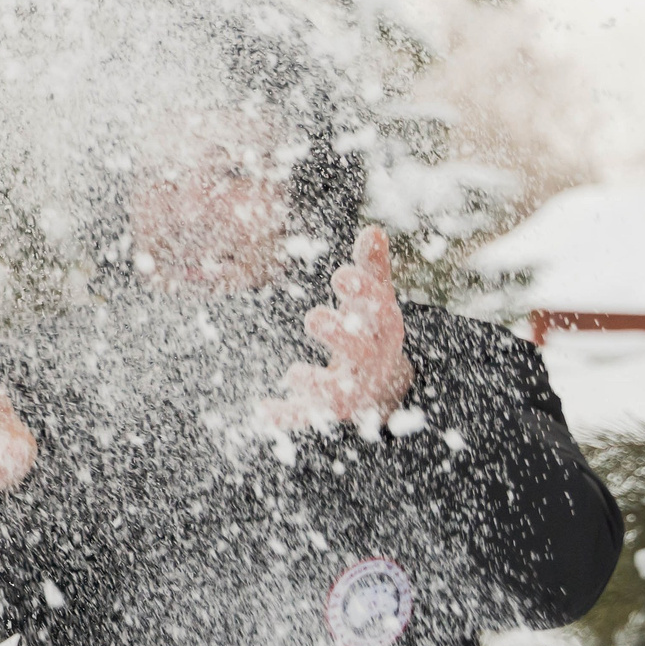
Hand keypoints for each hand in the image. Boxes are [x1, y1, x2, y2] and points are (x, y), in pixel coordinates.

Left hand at [256, 227, 414, 432]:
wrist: (381, 387)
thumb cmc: (369, 327)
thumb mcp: (373, 298)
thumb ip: (372, 268)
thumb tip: (374, 230)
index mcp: (382, 328)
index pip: (379, 310)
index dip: (362, 294)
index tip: (340, 276)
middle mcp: (370, 361)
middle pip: (359, 350)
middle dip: (338, 334)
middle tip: (313, 318)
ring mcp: (350, 388)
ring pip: (336, 390)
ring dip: (314, 382)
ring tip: (294, 373)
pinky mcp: (326, 410)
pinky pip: (306, 416)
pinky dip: (285, 414)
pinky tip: (262, 409)